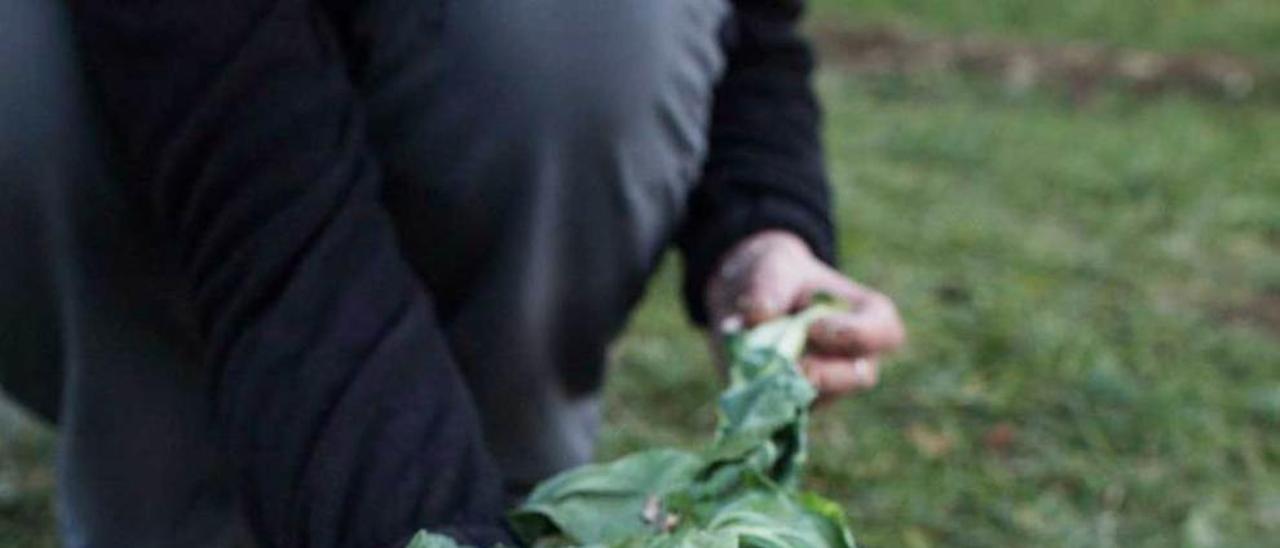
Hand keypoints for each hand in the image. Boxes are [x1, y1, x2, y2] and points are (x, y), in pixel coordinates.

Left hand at [706, 230, 905, 403]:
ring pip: (819, 400)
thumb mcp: (772, 265)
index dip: (857, 334)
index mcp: (865, 317)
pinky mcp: (791, 405)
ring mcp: (825, 388)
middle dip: (826, 374)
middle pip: (859, 376)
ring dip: (788, 386)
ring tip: (756, 367)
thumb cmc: (777, 276)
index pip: (885, 332)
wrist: (748, 299)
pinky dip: (760, 398)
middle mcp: (854, 358)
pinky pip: (782, 413)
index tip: (816, 326)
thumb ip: (768, 287)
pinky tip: (741, 380)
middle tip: (795, 366)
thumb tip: (759, 317)